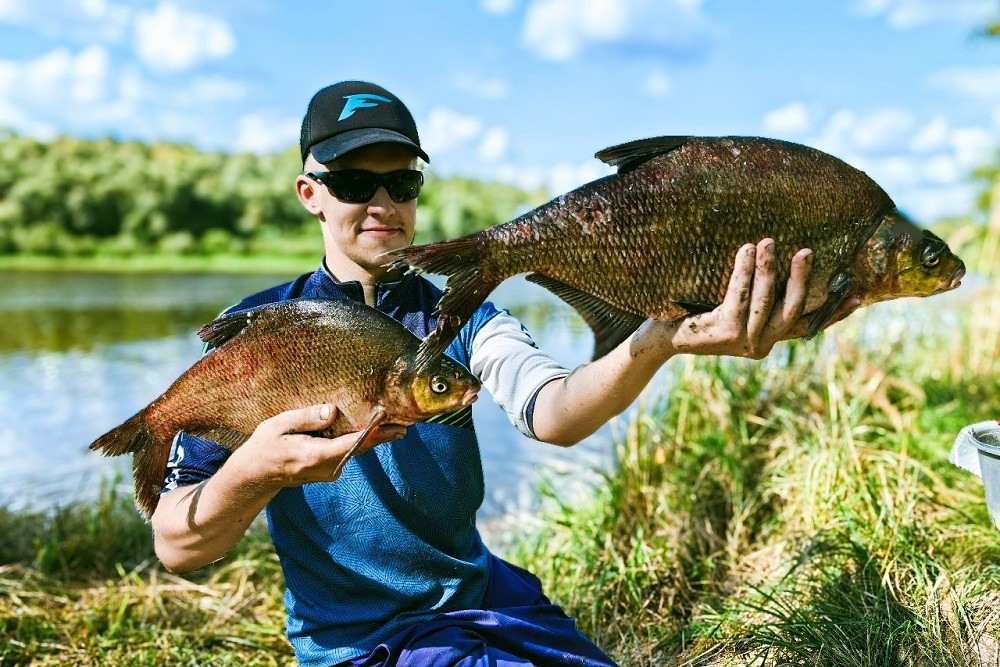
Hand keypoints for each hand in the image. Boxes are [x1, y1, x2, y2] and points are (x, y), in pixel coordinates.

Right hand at [233, 404, 405, 488]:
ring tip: (394, 422)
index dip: (372, 433)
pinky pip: (349, 453)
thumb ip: (306, 417)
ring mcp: (330, 472)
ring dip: (373, 437)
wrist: (256, 475)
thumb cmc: (265, 446)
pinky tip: (372, 428)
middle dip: (382, 435)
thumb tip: (333, 410)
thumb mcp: (278, 425)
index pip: (350, 444)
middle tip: (405, 423)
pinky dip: (361, 440)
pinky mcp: (330, 471)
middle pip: (360, 448)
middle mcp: (327, 468)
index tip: (390, 422)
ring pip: (356, 451)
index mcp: (314, 455)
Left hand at [640, 238, 856, 359]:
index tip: (859, 294)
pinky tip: (747, 251)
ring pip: (766, 301)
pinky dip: (744, 272)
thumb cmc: (696, 317)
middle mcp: (761, 346)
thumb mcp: (732, 309)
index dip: (835, 313)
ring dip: (770, 269)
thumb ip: (757, 298)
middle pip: (794, 310)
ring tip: (769, 241)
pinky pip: (740, 296)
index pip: (808, 325)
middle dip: (802, 279)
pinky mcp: (725, 334)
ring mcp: (743, 343)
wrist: (661, 338)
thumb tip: (778, 263)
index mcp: (768, 340)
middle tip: (806, 250)